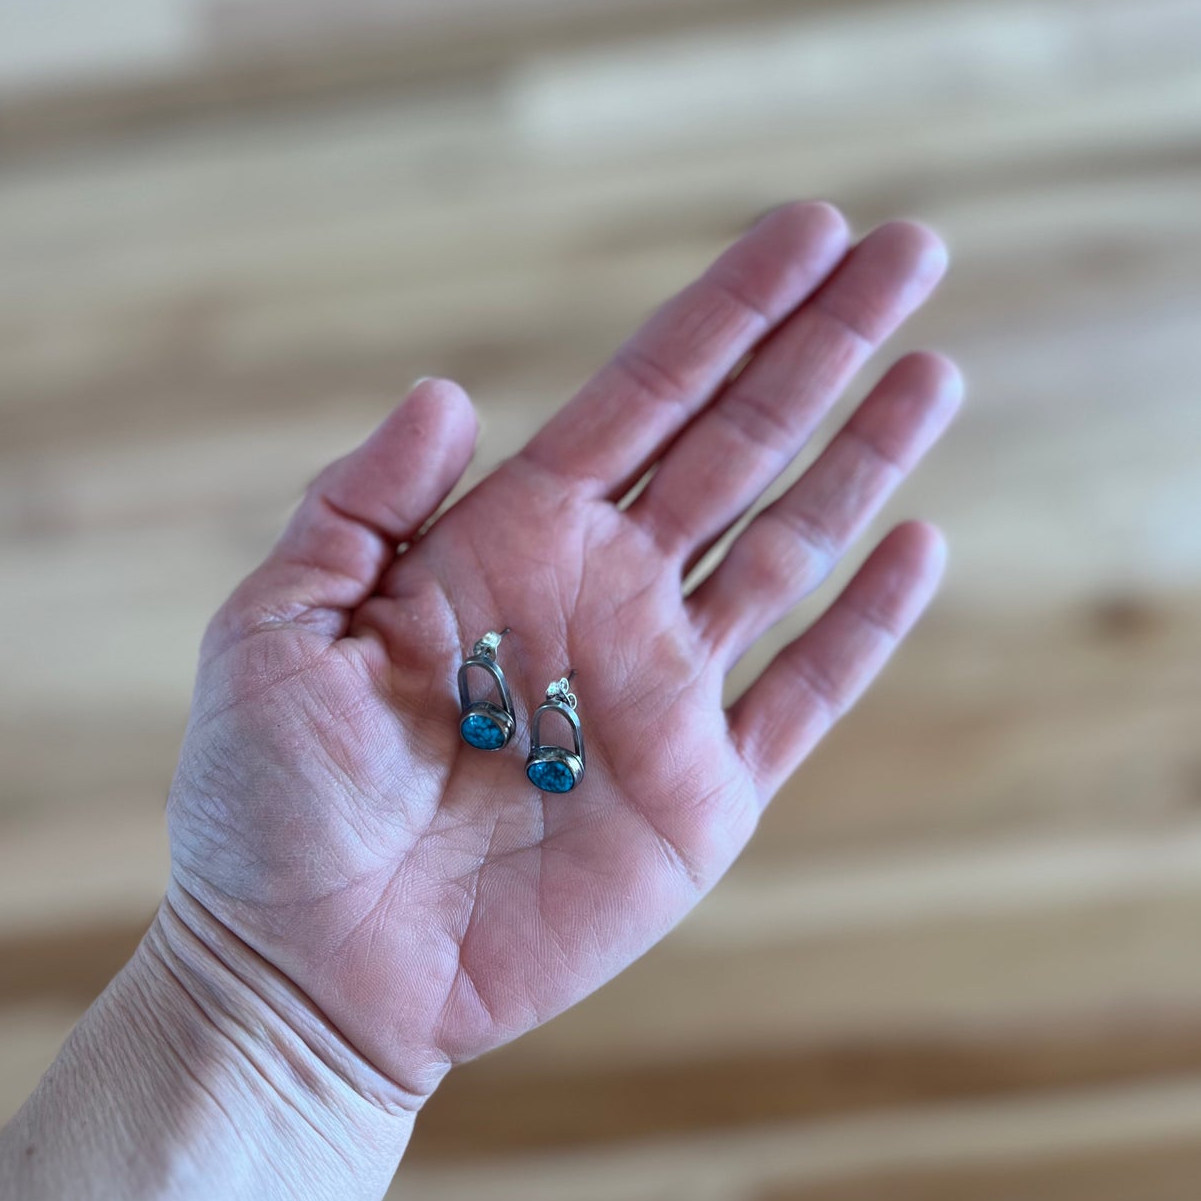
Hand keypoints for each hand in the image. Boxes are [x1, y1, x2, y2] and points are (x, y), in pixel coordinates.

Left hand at [163, 202, 959, 1101]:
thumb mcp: (275, 629)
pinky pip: (802, 696)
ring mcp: (658, 696)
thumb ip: (358, 507)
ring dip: (864, 457)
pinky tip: (919, 544)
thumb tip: (450, 391)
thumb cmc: (266, 805)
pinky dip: (863, 625)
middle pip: (738, 444)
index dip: (727, 312)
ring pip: (788, 547)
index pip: (643, 398)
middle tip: (909, 246)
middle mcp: (600, 598)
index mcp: (507, 542)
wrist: (304, 973)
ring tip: (934, 368)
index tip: (809, 227)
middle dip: (821, 346)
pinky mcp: (699, 800)